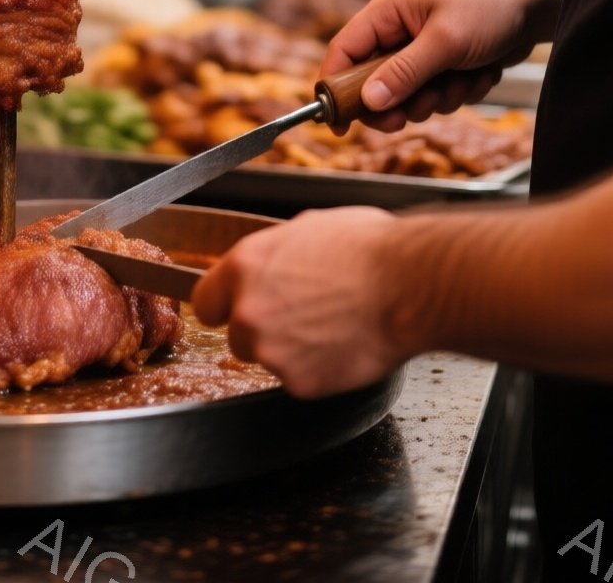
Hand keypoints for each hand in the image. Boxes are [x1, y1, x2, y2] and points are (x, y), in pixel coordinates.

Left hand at [193, 209, 402, 398]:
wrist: (408, 284)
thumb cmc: (367, 249)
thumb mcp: (307, 229)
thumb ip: (272, 254)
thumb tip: (268, 263)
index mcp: (245, 265)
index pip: (204, 302)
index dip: (224, 306)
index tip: (236, 309)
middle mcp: (249, 310)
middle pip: (236, 335)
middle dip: (263, 330)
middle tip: (301, 316)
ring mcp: (272, 350)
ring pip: (269, 358)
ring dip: (291, 350)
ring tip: (330, 326)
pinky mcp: (299, 382)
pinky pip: (299, 379)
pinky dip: (317, 369)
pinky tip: (342, 345)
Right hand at [319, 0, 550, 131]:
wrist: (538, 3)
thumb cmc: (490, 6)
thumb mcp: (445, 42)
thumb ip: (405, 72)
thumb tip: (369, 101)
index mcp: (388, 9)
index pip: (344, 50)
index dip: (335, 87)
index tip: (338, 125)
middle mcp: (399, 27)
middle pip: (375, 81)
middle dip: (401, 100)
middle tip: (414, 113)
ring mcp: (423, 45)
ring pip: (410, 94)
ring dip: (438, 96)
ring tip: (464, 77)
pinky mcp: (445, 61)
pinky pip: (438, 93)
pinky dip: (459, 91)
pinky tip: (481, 73)